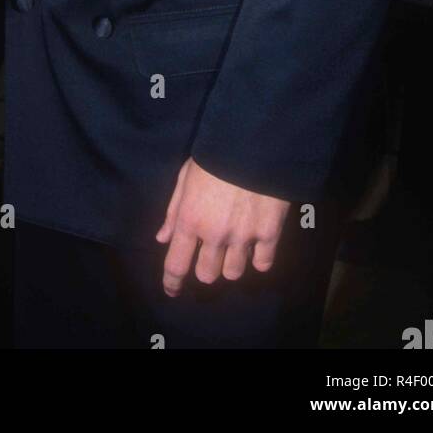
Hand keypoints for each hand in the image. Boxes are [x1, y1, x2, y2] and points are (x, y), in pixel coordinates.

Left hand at [155, 157, 290, 295]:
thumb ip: (173, 211)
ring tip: (234, 245)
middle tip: (210, 253)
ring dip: (231, 264)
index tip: (172, 290)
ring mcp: (243, 237)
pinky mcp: (269, 234)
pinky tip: (256, 246)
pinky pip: (262, 264)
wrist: (253, 143)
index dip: (172, 282)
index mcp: (189, 220)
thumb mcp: (185, 177)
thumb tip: (163, 238)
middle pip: (207, 275)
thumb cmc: (213, 156)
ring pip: (234, 273)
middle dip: (206, 268)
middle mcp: (214, 235)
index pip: (176, 265)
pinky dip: (258, 259)